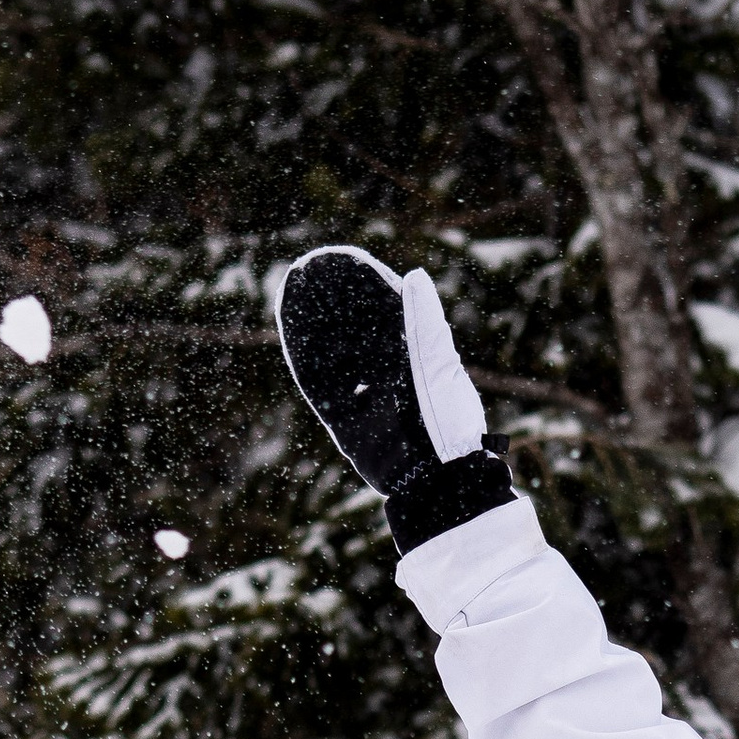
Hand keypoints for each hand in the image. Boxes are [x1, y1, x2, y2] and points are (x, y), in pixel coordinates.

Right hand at [275, 245, 514, 549]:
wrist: (435, 480)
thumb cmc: (447, 421)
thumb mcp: (437, 364)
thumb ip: (423, 321)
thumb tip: (414, 276)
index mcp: (413, 356)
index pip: (382, 310)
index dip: (361, 284)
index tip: (340, 258)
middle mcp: (388, 374)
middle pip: (353, 328)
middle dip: (331, 300)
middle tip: (308, 268)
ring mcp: (365, 397)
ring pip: (333, 353)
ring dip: (313, 324)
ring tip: (293, 290)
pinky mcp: (345, 421)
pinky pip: (319, 385)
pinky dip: (305, 358)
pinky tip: (291, 331)